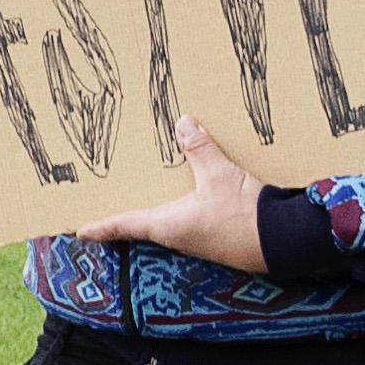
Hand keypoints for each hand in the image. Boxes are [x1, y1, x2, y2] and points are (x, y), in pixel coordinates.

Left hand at [52, 104, 276, 278]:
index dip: (103, 227)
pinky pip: (191, 223)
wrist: (283, 241)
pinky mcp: (217, 240)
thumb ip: (199, 149)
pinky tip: (188, 196)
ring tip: (145, 195)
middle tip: (107, 209)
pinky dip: (182, 210)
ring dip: (156, 212)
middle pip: (144, 226)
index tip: (81, 230)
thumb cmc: (244, 213)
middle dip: (126, 218)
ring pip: (168, 225)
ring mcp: (198, 242)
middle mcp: (179, 238)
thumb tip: (182, 123)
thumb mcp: (219, 174)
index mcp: (169, 225)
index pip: (126, 225)